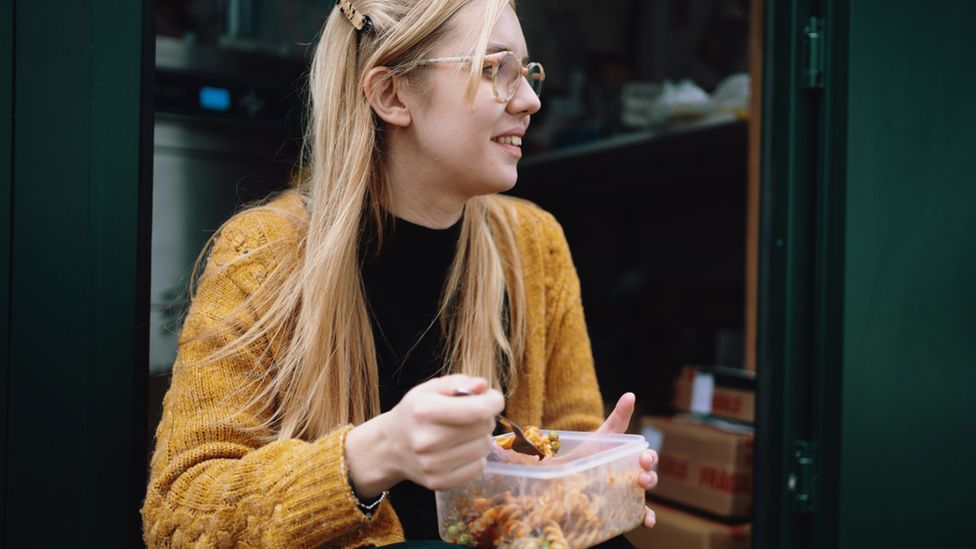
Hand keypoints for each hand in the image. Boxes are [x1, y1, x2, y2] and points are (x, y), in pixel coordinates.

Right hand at [346, 374, 502, 496]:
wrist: (390, 447)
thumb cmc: (415, 413)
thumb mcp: (429, 389)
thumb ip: (458, 383)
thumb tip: (483, 386)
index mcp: (425, 411)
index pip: (478, 410)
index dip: (494, 402)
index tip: (492, 399)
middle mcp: (427, 441)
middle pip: (484, 427)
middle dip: (485, 417)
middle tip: (471, 415)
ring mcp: (433, 465)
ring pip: (484, 447)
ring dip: (480, 437)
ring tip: (463, 433)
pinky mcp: (439, 482)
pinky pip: (479, 467)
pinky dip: (475, 457)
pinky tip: (459, 449)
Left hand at [598, 392, 658, 527]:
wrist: (567, 474)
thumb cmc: (589, 452)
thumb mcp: (603, 435)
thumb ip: (617, 417)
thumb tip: (631, 394)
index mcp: (630, 458)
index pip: (646, 457)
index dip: (648, 458)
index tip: (643, 459)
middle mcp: (632, 476)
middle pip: (648, 476)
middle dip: (649, 476)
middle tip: (640, 477)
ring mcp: (628, 493)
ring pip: (644, 495)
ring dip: (646, 495)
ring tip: (638, 491)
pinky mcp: (623, 508)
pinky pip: (638, 515)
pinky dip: (647, 518)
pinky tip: (649, 521)